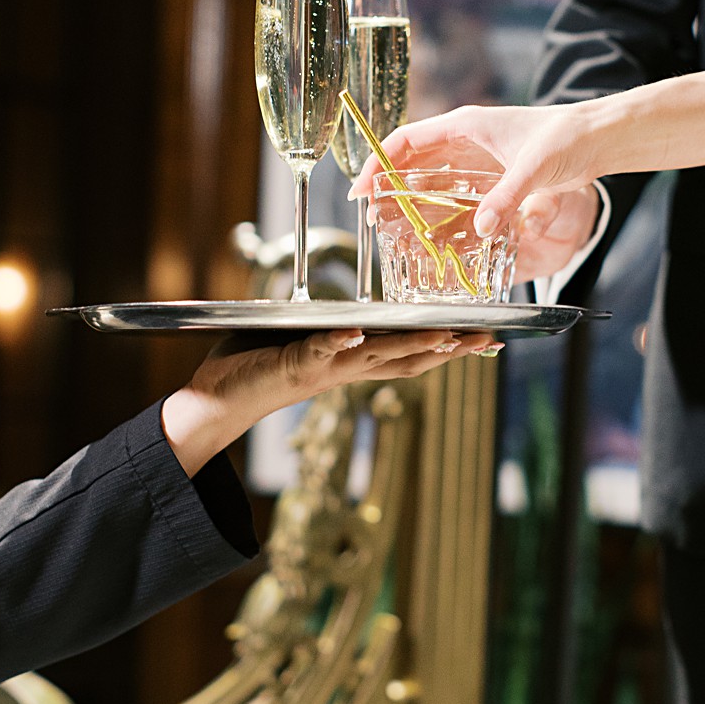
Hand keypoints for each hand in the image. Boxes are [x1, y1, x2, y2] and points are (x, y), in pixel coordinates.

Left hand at [161, 328, 495, 474]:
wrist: (215, 400)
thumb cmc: (257, 364)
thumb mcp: (303, 341)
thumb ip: (329, 325)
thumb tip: (352, 302)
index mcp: (350, 362)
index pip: (408, 354)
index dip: (448, 346)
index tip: (486, 335)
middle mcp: (343, 368)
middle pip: (406, 359)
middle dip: (449, 348)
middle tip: (488, 337)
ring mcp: (321, 368)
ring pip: (374, 356)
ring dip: (408, 345)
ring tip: (443, 334)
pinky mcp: (291, 364)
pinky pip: (318, 351)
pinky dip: (338, 341)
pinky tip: (357, 330)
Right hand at [353, 104, 604, 281]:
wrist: (600, 136)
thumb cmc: (568, 137)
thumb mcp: (535, 168)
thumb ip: (507, 197)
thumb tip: (482, 229)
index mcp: (466, 125)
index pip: (406, 139)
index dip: (378, 162)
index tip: (362, 189)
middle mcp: (466, 138)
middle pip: (412, 159)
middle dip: (387, 184)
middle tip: (371, 214)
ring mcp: (478, 156)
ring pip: (430, 175)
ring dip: (410, 196)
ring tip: (392, 224)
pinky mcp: (492, 172)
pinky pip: (453, 188)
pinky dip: (436, 205)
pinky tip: (433, 226)